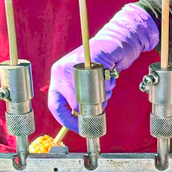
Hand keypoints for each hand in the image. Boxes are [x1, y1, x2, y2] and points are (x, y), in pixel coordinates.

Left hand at [49, 3, 158, 128]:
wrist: (116, 44)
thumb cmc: (101, 65)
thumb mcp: (83, 82)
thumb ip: (77, 98)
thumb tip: (79, 120)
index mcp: (58, 76)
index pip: (55, 105)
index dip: (67, 120)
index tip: (78, 127)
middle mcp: (63, 70)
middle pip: (75, 103)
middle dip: (91, 105)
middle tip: (100, 99)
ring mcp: (76, 65)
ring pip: (89, 95)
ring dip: (102, 93)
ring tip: (104, 81)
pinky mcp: (92, 61)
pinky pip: (100, 85)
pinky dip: (108, 84)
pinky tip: (108, 74)